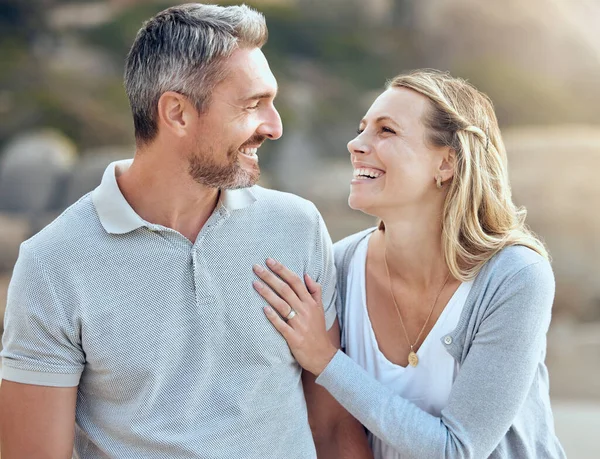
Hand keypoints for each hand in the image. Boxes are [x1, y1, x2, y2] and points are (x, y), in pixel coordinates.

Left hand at [252, 258, 337, 375]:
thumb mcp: (320, 309)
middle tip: (256, 267)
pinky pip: (281, 325)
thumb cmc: (318, 330)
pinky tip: (263, 309)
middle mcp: (305, 310)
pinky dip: (273, 317)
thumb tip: (306, 275)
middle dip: (270, 277)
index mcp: (310, 302)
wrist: (323, 356)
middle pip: (286, 290)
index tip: (269, 261)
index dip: (282, 270)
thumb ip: (314, 291)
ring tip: (254, 283)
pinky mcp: (294, 337)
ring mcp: (299, 324)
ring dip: (267, 293)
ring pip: (282, 305)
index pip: (295, 281)